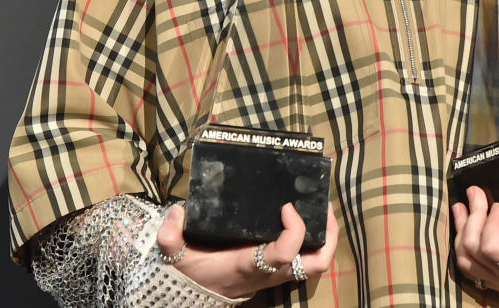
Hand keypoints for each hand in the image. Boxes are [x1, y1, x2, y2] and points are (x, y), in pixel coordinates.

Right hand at [155, 202, 339, 299]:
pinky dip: (315, 241)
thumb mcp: (178, 256)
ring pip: (317, 264)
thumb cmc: (194, 272)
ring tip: (323, 210)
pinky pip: (308, 260)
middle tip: (323, 206)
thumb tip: (175, 212)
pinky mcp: (280, 269)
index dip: (295, 229)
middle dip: (328, 235)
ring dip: (327, 238)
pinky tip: (309, 219)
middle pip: (315, 263)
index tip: (287, 206)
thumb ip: (171, 237)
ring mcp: (279, 273)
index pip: (285, 253)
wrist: (198, 293)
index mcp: (251, 264)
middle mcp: (272, 271)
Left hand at [451, 186, 498, 307]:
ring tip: (462, 206)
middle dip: (471, 218)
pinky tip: (465, 228)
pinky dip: (462, 247)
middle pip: (473, 249)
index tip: (498, 206)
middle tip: (476, 193)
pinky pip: (470, 268)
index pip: (494, 248)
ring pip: (466, 260)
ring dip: (461, 231)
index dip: (489, 224)